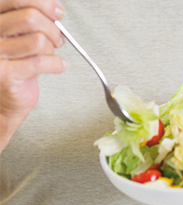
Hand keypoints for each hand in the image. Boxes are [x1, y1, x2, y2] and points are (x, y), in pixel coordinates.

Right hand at [0, 0, 66, 151]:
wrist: (6, 100)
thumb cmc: (16, 65)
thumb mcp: (21, 36)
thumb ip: (32, 20)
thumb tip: (56, 9)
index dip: (43, 4)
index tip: (58, 12)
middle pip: (31, 18)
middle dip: (53, 29)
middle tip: (58, 40)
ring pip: (38, 40)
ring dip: (53, 48)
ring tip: (52, 54)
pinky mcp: (4, 74)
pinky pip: (40, 62)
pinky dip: (57, 64)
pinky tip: (59, 66)